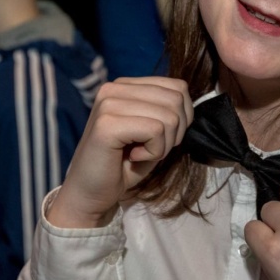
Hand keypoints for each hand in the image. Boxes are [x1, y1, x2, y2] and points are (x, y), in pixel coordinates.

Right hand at [47, 77, 192, 228]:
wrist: (90, 193)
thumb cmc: (124, 164)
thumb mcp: (153, 132)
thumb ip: (169, 112)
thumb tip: (189, 104)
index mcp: (125, 85)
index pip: (178, 87)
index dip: (184, 117)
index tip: (161, 138)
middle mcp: (114, 88)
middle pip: (176, 100)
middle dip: (176, 132)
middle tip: (151, 148)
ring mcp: (108, 103)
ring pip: (169, 116)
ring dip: (164, 144)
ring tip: (140, 153)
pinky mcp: (106, 124)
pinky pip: (155, 131)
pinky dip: (153, 152)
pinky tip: (133, 157)